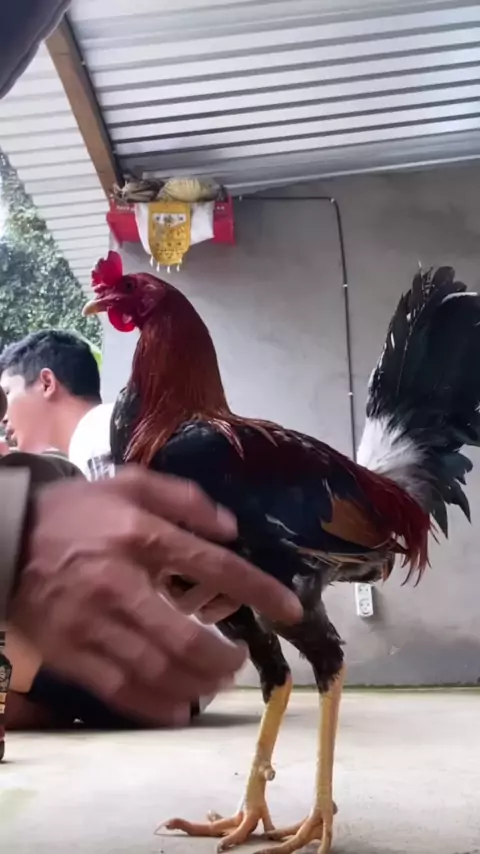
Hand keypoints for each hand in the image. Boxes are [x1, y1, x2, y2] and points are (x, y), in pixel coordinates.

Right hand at [9, 467, 300, 724]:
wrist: (4, 538)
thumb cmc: (76, 511)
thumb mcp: (128, 484)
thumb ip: (183, 498)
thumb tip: (231, 527)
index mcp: (139, 536)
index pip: (213, 566)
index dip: (259, 590)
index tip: (291, 609)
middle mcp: (119, 584)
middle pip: (185, 638)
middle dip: (224, 658)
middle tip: (240, 660)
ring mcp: (92, 624)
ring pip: (156, 671)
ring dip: (197, 684)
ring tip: (216, 680)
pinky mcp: (70, 652)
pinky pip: (119, 690)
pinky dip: (155, 706)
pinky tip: (179, 708)